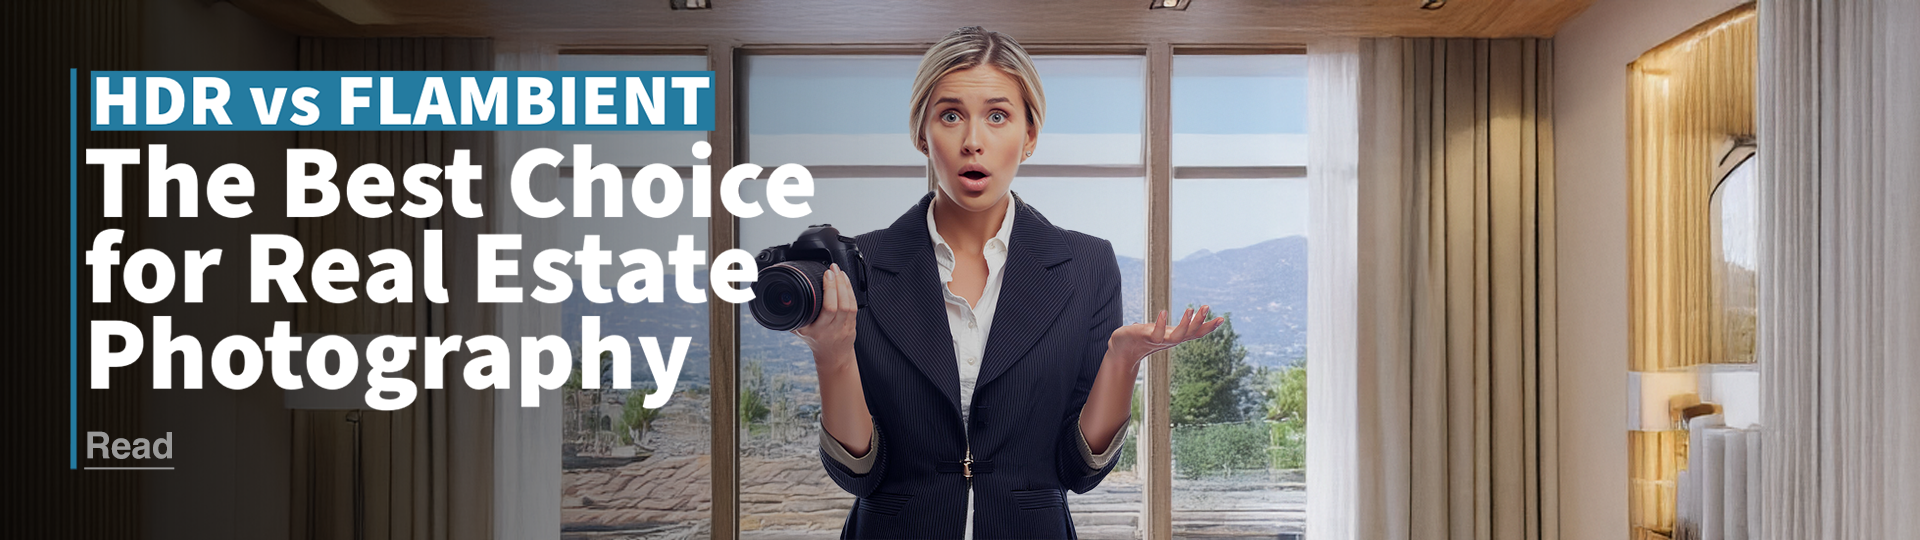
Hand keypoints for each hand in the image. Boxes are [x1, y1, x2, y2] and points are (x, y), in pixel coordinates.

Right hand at [792, 263, 858, 372]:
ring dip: (845, 285)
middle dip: (837, 283)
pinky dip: (850, 291)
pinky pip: (854, 306)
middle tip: (832, 269)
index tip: (825, 275)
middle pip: (840, 304)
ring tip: (839, 271)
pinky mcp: (853, 323)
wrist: (832, 357)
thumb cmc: (814, 341)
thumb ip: (792, 315)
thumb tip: (780, 298)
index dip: (829, 290)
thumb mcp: (800, 329)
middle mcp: (832, 329)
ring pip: (849, 304)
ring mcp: (844, 326)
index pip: (827, 309)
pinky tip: (846, 280)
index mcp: (817, 330)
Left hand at [1107, 305, 1224, 365]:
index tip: (1222, 318)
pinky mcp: (1146, 338)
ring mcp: (1159, 341)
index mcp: (1175, 337)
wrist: (1122, 351)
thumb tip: (1175, 319)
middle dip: (1200, 322)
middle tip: (1206, 307)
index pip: (1195, 333)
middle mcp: (1170, 340)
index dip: (1209, 327)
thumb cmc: (1141, 339)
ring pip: (1177, 336)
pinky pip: (1156, 333)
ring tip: (1191, 309)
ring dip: (1185, 323)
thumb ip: (1168, 328)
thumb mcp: (1159, 331)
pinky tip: (1163, 312)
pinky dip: (1160, 324)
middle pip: (1190, 333)